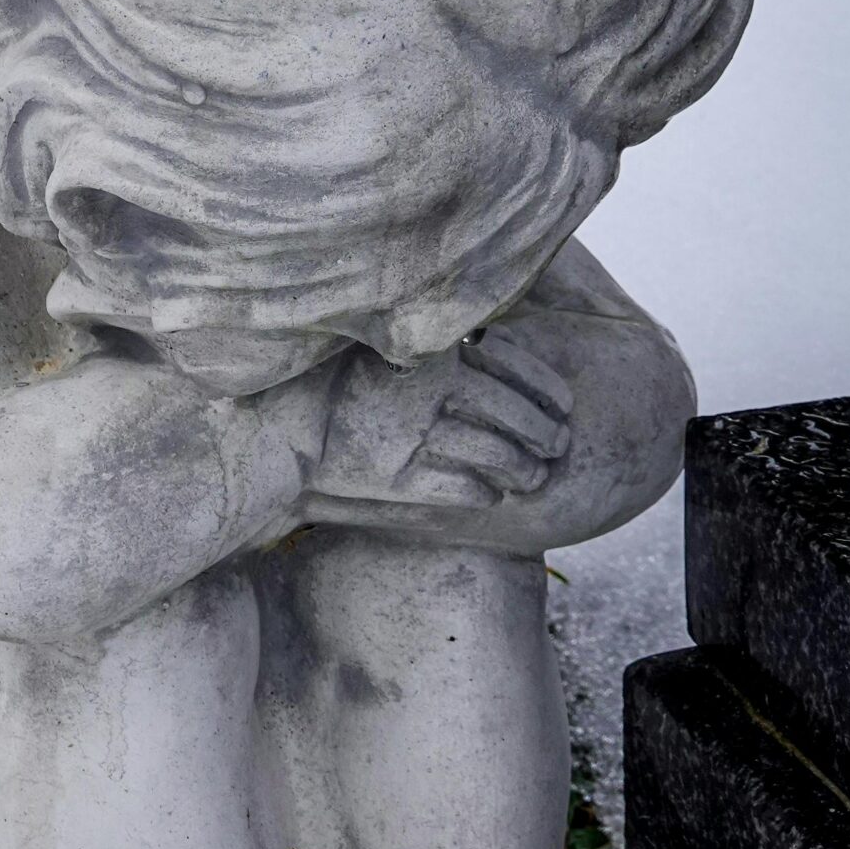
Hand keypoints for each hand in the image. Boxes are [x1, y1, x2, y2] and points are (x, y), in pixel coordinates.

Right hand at [308, 329, 573, 511]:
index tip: (566, 406)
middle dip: (544, 434)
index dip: (546, 389)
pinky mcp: (395, 476)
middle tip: (559, 447)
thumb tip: (500, 358)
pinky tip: (492, 494)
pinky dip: (483, 493)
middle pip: (510, 413)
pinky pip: (460, 489)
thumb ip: (444, 355)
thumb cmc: (345, 384)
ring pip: (493, 455)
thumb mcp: (397, 354)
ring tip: (533, 478)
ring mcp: (411, 434)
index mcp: (432, 354)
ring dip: (522, 470)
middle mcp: (426, 390)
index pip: (511, 365)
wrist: (283, 426)